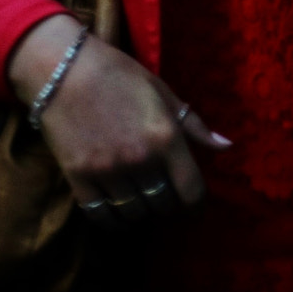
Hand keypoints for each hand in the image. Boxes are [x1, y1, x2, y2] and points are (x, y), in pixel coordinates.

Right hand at [6, 13, 229, 227]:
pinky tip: (117, 214)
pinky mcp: (78, 178)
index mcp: (167, 137)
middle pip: (163, 203)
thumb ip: (194, 126)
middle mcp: (141, 159)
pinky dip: (112, 220)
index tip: (193, 204)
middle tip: (165, 194)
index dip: (196, 202)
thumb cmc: (121, 77)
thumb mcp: (164, 94)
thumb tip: (226, 146)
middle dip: (168, 202)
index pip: (191, 189)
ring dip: (141, 210)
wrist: (66, 71)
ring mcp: (108, 170)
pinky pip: (100, 214)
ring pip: (133, 211)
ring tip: (141, 200)